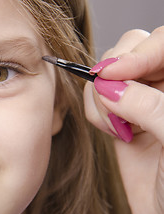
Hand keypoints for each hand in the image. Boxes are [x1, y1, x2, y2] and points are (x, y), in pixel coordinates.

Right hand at [84, 26, 163, 213]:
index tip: (114, 74)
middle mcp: (163, 86)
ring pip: (108, 75)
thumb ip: (149, 106)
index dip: (138, 52)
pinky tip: (114, 132)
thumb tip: (109, 86)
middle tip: (114, 104)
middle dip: (115, 75)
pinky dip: (95, 112)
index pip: (162, 43)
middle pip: (130, 51)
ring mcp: (141, 101)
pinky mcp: (121, 117)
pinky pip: (96, 99)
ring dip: (101, 98)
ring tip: (118, 128)